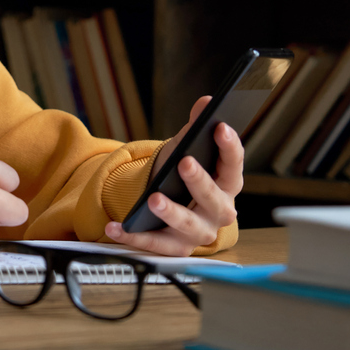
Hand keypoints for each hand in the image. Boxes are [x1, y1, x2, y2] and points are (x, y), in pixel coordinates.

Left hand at [103, 95, 242, 256]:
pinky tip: (115, 226)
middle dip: (200, 181)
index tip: (220, 127)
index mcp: (227, 185)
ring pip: (187, 226)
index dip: (230, 147)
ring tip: (153, 198)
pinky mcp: (174, 247)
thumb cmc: (182, 174)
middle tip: (185, 161)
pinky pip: (154, 243)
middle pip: (214, 200)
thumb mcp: (186, 148)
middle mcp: (218, 212)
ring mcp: (198, 232)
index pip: (234, 166)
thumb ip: (195, 127)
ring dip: (171, 212)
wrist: (169, 203)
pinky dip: (134, 236)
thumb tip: (205, 102)